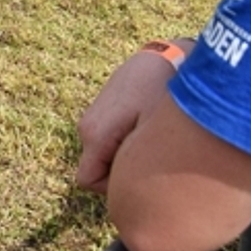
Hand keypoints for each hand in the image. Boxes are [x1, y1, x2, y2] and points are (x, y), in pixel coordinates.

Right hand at [75, 50, 179, 194]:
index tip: (140, 170)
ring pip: (103, 156)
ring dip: (124, 155)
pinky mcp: (102, 110)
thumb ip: (130, 165)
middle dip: (121, 170)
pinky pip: (108, 141)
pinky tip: (145, 126)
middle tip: (150, 152)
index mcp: (94, 134)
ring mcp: (92, 117)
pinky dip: (124, 142)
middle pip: (97, 170)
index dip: (113, 187)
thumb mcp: (151, 133)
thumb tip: (123, 193)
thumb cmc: (161, 93)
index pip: (89, 182)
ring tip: (149, 135)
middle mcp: (86, 126)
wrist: (165, 57)